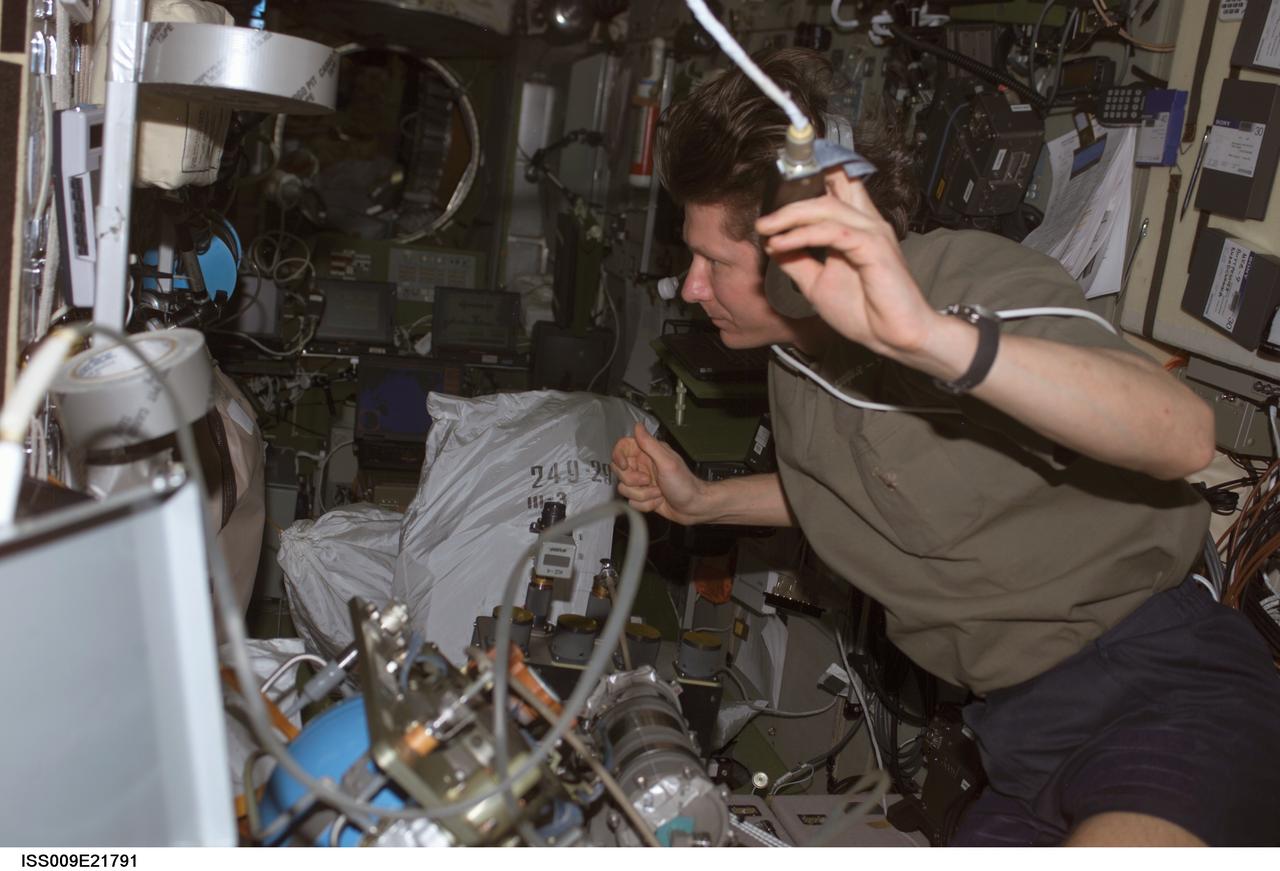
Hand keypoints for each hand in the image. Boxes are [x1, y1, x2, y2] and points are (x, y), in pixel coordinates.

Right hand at [610, 423, 706, 524]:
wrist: (693, 507)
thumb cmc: (685, 484)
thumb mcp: (667, 462)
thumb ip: (650, 444)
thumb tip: (638, 426)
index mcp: (648, 454)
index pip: (623, 447)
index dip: (619, 456)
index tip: (625, 466)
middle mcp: (643, 467)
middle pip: (620, 471)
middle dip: (633, 481)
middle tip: (648, 480)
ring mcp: (642, 483)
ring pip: (624, 489)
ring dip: (642, 494)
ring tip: (658, 493)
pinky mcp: (643, 496)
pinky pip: (632, 502)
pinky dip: (646, 504)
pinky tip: (658, 500)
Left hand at [755, 171, 942, 359]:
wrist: (893, 338)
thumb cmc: (864, 312)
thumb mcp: (817, 283)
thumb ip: (797, 260)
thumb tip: (773, 243)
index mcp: (856, 226)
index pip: (835, 188)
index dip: (806, 185)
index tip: (772, 204)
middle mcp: (866, 222)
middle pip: (832, 186)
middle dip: (794, 194)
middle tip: (763, 218)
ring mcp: (871, 232)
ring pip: (826, 207)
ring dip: (790, 216)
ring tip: (766, 228)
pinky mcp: (873, 247)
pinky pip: (832, 232)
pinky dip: (802, 236)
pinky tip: (781, 244)